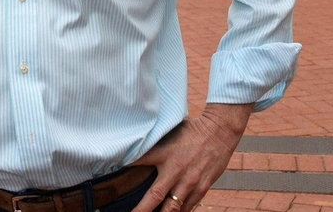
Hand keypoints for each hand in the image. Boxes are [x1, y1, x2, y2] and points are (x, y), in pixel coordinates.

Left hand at [129, 103, 251, 211]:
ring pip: (172, 209)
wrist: (220, 131)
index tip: (111, 178)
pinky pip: (188, 207)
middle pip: (154, 197)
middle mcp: (175, 170)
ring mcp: (189, 182)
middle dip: (141, 211)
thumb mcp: (170, 132)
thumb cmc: (193, 130)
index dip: (124, 169)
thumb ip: (156, 142)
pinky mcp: (201, 188)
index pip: (139, 162)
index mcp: (164, 153)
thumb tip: (138, 143)